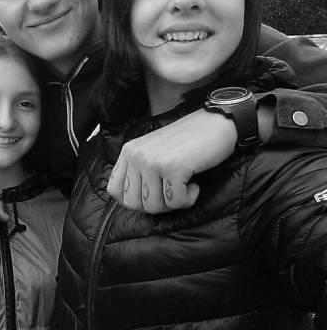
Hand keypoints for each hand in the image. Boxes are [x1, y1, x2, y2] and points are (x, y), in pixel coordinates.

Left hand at [107, 109, 237, 212]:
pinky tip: (195, 185)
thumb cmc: (187, 142)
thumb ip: (137, 170)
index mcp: (128, 151)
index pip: (114, 190)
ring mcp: (153, 162)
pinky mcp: (173, 168)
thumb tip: (131, 203)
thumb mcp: (152, 151)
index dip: (133, 201)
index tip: (153, 195)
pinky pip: (176, 202)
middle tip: (172, 193)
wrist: (216, 123)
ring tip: (184, 185)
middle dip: (156, 206)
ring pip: (154, 206)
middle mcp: (136, 155)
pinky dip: (189, 199)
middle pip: (133, 204)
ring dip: (173, 203)